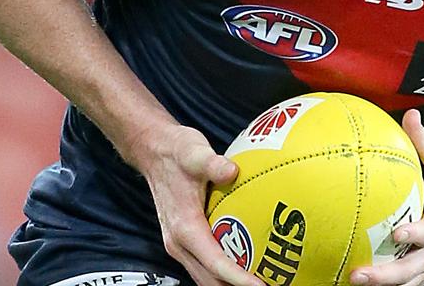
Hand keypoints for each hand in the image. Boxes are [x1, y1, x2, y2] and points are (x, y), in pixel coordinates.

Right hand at [139, 125, 263, 285]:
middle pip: (210, 279)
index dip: (238, 278)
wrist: (154, 151)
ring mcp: (180, 243)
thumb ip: (212, 163)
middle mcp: (179, 242)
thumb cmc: (176, 152)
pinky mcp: (185, 240)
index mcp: (184, 227)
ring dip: (230, 282)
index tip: (260, 285)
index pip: (214, 262)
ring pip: (206, 276)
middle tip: (270, 284)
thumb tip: (232, 170)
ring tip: (261, 280)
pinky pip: (205, 265)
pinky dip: (224, 272)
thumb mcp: (194, 152)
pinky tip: (247, 265)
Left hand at [349, 110, 423, 285]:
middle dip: (387, 274)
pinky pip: (410, 280)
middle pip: (415, 267)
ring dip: (384, 284)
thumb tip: (409, 114)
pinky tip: (363, 282)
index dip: (416, 234)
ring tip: (354, 281)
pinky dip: (390, 284)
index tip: (397, 234)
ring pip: (411, 280)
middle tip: (359, 274)